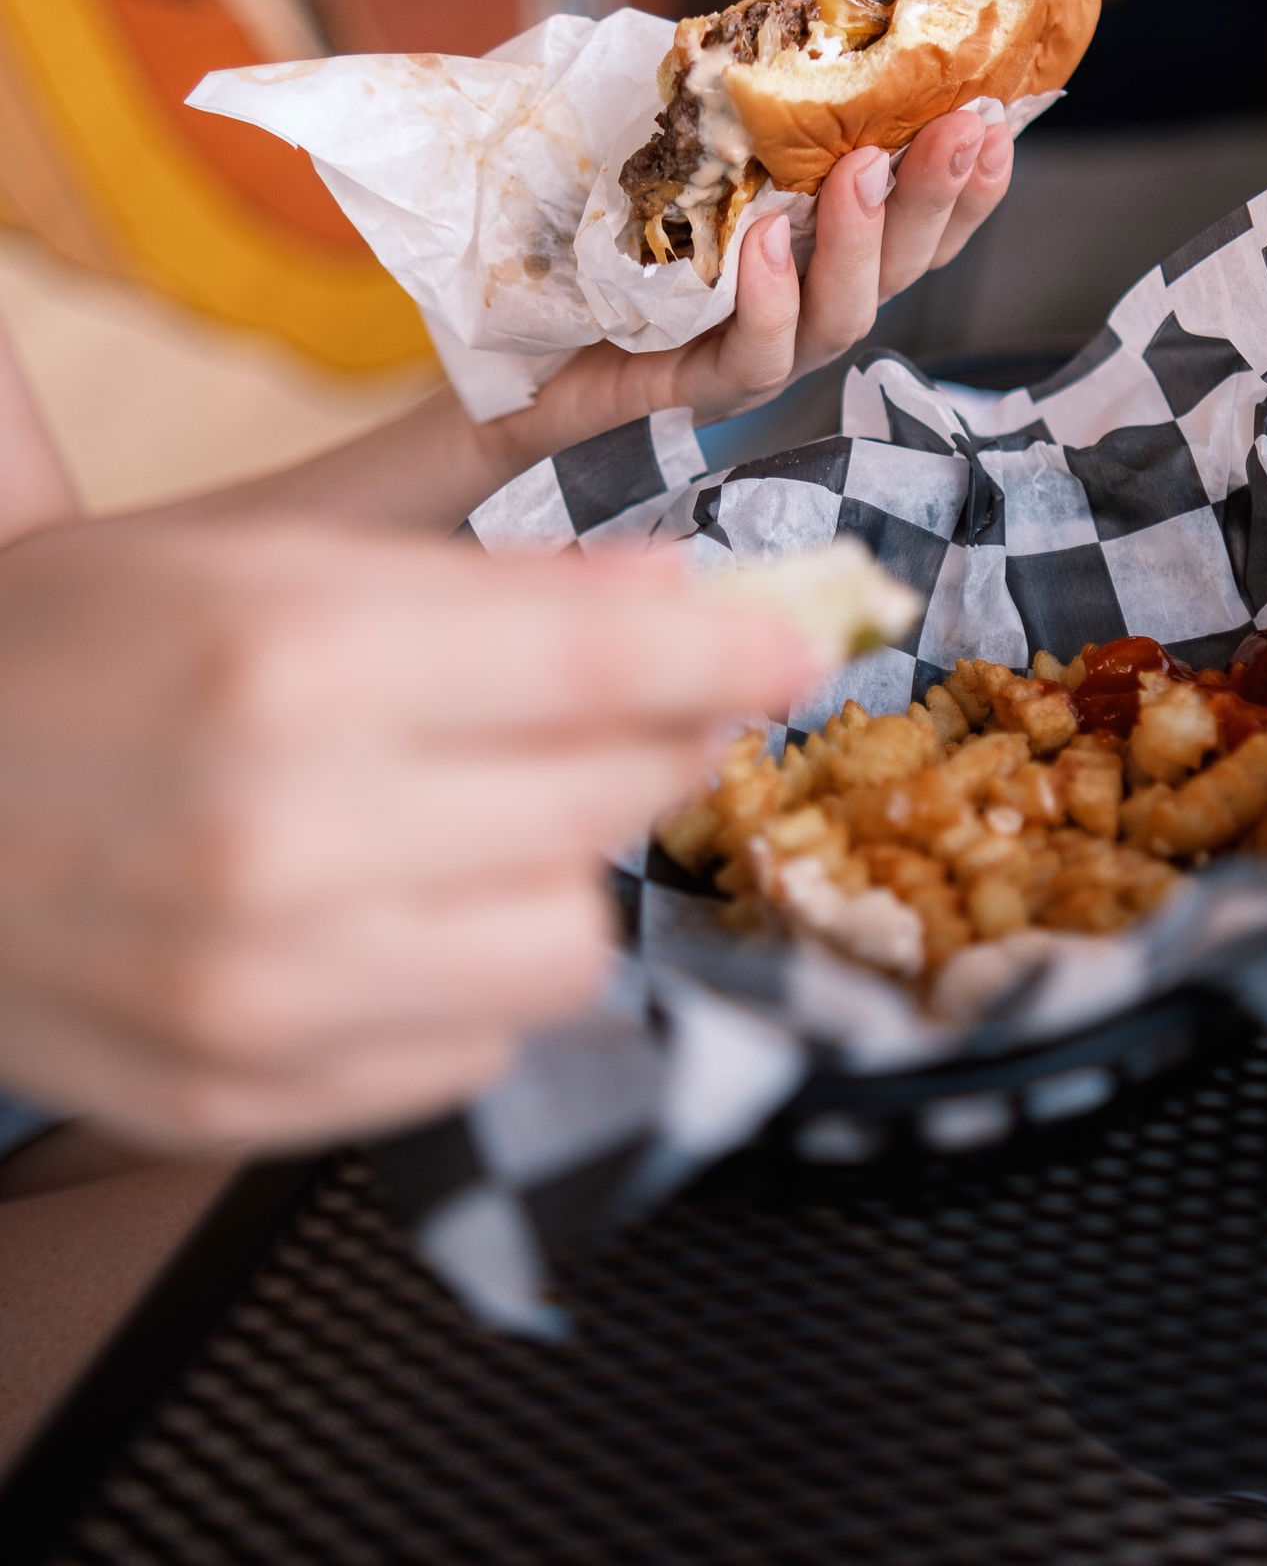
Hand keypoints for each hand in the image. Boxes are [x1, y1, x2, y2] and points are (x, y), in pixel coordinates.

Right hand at [0, 515, 812, 1150]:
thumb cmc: (81, 649)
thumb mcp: (266, 557)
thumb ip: (489, 576)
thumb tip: (680, 594)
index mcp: (292, 658)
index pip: (594, 662)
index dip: (726, 649)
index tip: (796, 645)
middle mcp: (285, 837)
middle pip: (606, 802)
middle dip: (640, 740)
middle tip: (605, 709)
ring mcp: (262, 993)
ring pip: (568, 948)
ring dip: (558, 870)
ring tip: (470, 817)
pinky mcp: (245, 1099)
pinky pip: (473, 1048)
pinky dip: (471, 972)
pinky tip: (390, 907)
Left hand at [489, 108, 1014, 464]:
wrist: (528, 355)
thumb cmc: (612, 250)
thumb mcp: (684, 162)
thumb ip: (741, 115)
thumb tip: (780, 18)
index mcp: (821, 259)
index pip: (920, 229)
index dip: (969, 183)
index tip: (999, 117)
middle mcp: (808, 312)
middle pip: (903, 268)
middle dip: (939, 197)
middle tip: (964, 126)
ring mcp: (762, 358)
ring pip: (842, 317)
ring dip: (862, 240)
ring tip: (863, 169)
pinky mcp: (697, 392)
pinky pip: (752, 356)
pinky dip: (768, 302)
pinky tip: (768, 245)